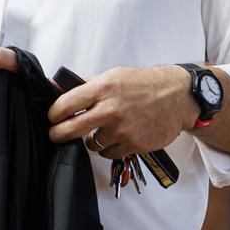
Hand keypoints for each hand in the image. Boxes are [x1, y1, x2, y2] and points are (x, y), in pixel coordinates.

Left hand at [46, 65, 197, 156]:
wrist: (177, 97)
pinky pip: (109, 153)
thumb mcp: (111, 76)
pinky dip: (108, 148)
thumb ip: (83, 84)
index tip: (52, 117)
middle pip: (71, 129)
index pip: (65, 105)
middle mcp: (111, 110)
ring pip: (91, 144)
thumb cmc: (143, 84)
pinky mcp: (134, 145)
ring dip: (91, 139)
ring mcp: (123, 130)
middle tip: (55, 134)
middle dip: (58, 134)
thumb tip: (53, 85)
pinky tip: (114, 137)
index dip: (53, 114)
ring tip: (99, 130)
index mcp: (102, 89)